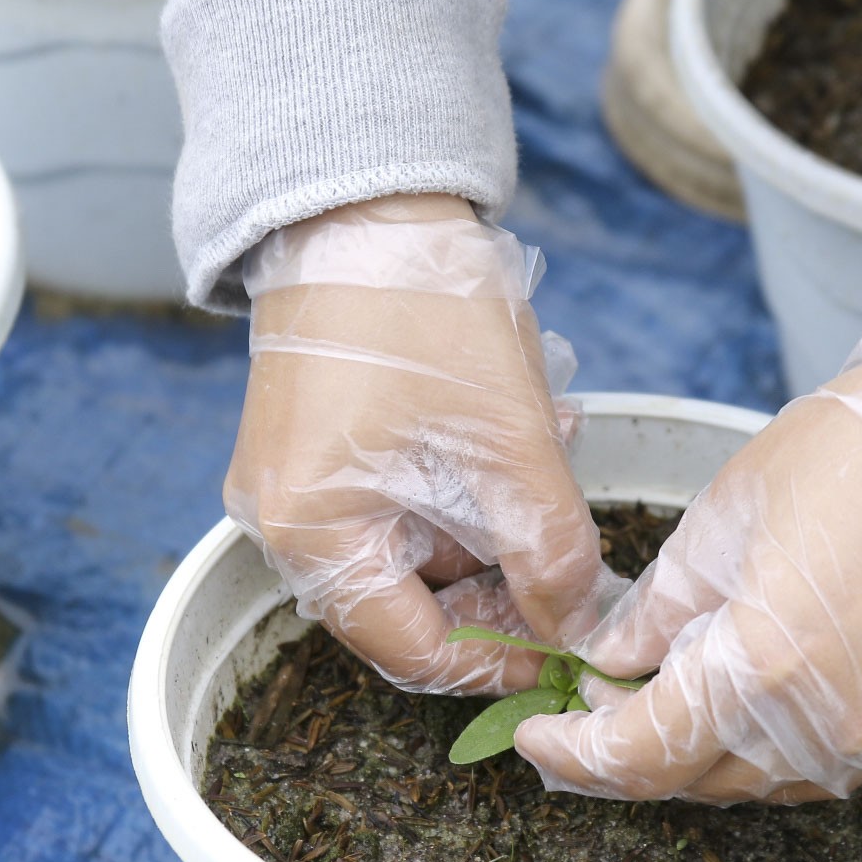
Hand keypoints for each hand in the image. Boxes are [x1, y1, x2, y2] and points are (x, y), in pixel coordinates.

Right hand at [225, 195, 615, 694]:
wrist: (364, 200)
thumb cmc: (424, 311)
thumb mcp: (510, 445)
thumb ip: (551, 552)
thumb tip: (578, 630)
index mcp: (315, 537)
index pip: (413, 651)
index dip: (498, 660)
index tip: (565, 650)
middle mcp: (284, 525)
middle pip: (410, 606)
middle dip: (501, 586)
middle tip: (572, 563)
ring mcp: (294, 485)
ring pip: (411, 552)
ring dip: (489, 529)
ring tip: (550, 459)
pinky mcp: (314, 450)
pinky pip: (395, 502)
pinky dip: (458, 490)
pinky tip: (515, 439)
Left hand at [515, 285, 861, 802]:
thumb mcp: (735, 510)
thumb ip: (663, 604)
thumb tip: (613, 658)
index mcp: (760, 672)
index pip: (638, 756)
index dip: (576, 753)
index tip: (539, 734)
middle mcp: (825, 732)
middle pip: (697, 781)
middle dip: (632, 754)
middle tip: (593, 708)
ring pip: (766, 780)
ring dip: (706, 751)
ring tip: (672, 689)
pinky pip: (832, 760)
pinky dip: (778, 738)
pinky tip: (762, 687)